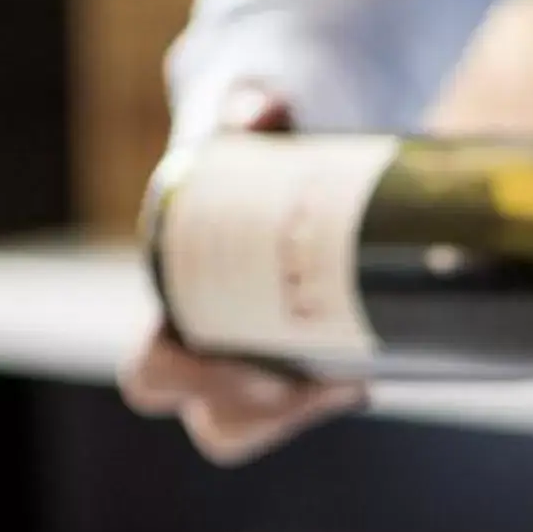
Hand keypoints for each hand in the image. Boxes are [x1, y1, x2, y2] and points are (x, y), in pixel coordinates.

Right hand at [116, 86, 367, 465]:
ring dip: (308, 415)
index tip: (248, 357)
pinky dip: (344, 391)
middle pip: (216, 427)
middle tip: (320, 382)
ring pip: (263, 426)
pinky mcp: (306, 361)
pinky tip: (379, 367)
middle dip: (265, 415)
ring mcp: (256, 362)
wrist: (279, 143)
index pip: (153, 379)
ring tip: (355, 377)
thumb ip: (248, 105)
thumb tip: (269, 110)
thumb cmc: (245, 134)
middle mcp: (206, 346)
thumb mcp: (243, 114)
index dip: (193, 382)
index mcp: (169, 300)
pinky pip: (315, 403)